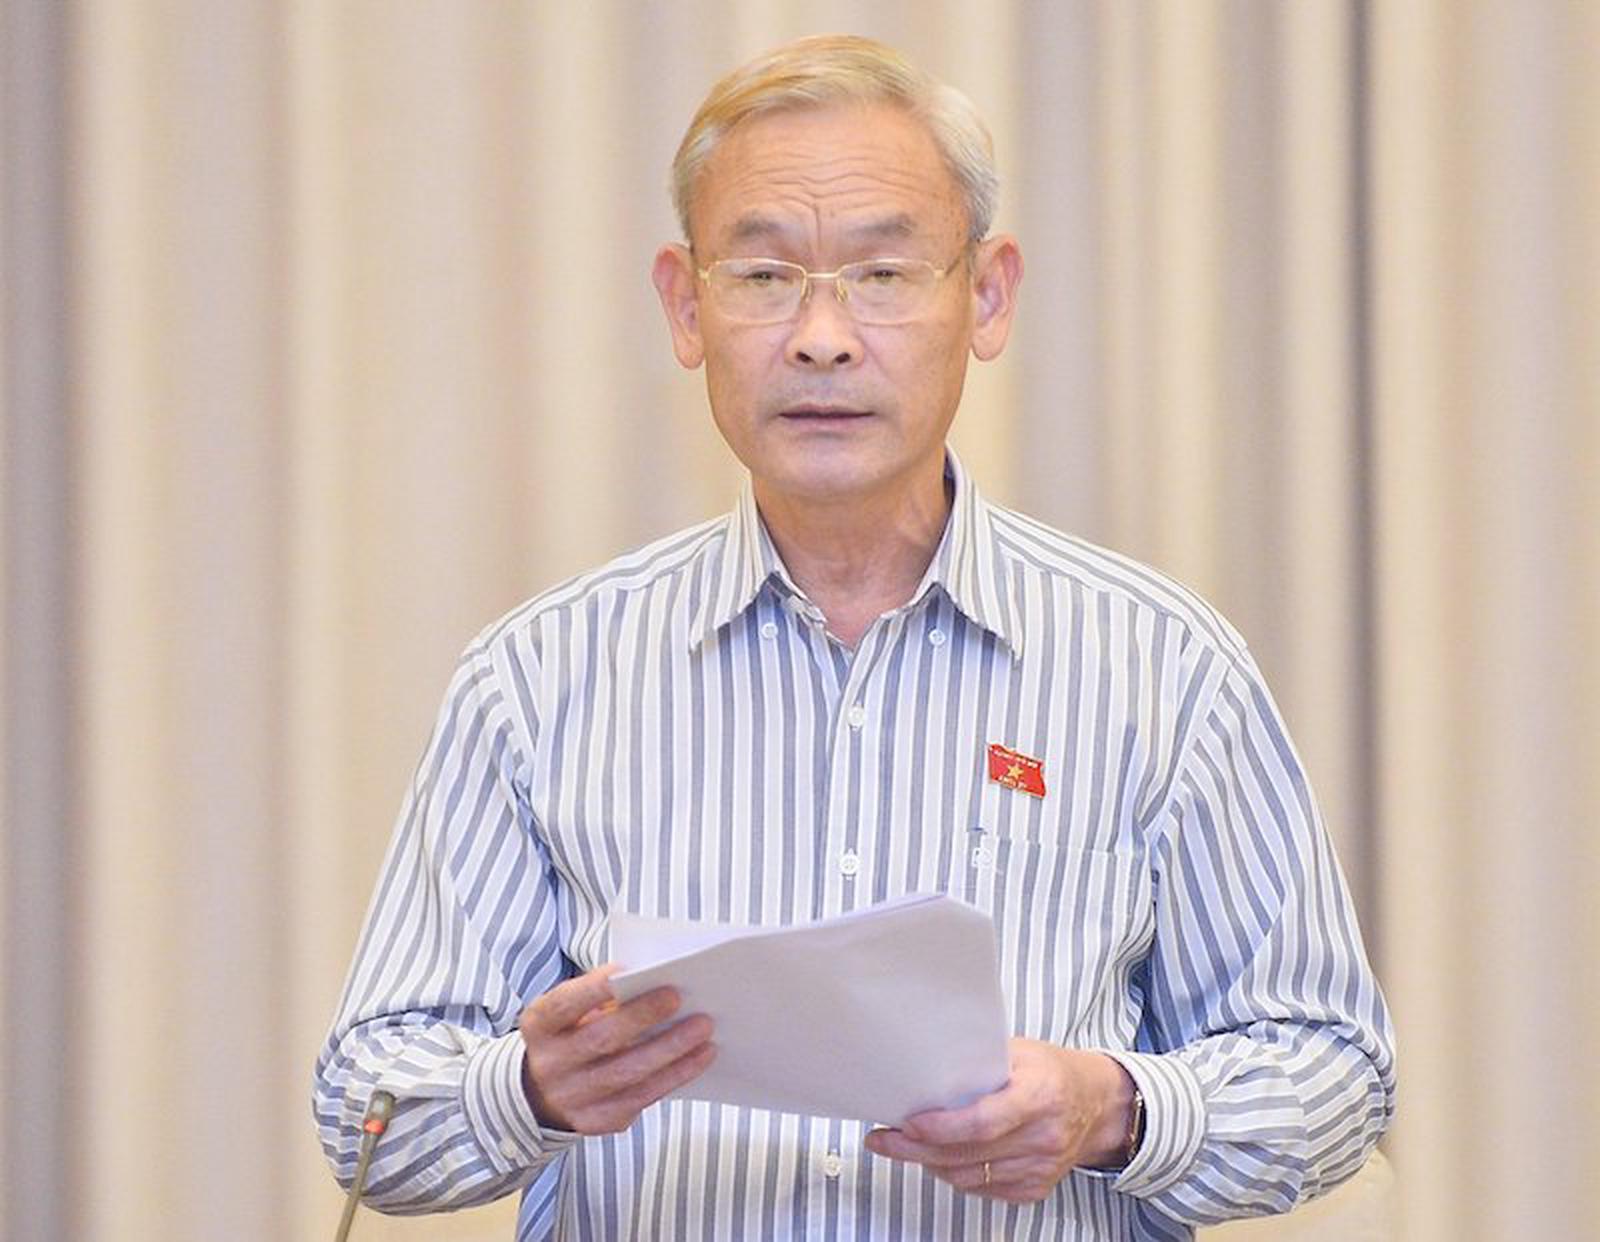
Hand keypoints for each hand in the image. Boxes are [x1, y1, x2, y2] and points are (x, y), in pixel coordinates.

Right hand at [518, 965, 715, 1133]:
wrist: (543, 1090)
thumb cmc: (571, 1033)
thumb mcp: (570, 1010)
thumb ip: (602, 997)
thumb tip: (652, 983)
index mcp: (539, 1025)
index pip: (563, 1005)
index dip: (592, 989)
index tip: (625, 971)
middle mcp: (550, 1064)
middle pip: (601, 1040)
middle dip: (642, 1016)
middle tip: (678, 996)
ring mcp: (571, 1098)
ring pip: (627, 1074)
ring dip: (671, 1049)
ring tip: (703, 1028)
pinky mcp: (596, 1121)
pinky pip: (641, 1098)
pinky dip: (675, 1076)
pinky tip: (700, 1056)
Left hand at [863, 1039, 1133, 1202]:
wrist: (1099, 1105)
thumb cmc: (1053, 1071)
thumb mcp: (1019, 1051)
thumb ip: (978, 1060)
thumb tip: (925, 1066)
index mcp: (1039, 1096)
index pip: (983, 1122)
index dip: (941, 1128)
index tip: (907, 1123)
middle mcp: (1043, 1137)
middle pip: (968, 1155)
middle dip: (916, 1149)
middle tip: (883, 1139)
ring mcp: (1041, 1169)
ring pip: (969, 1178)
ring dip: (930, 1163)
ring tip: (904, 1145)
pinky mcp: (1036, 1189)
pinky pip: (983, 1189)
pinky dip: (955, 1174)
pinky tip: (939, 1157)